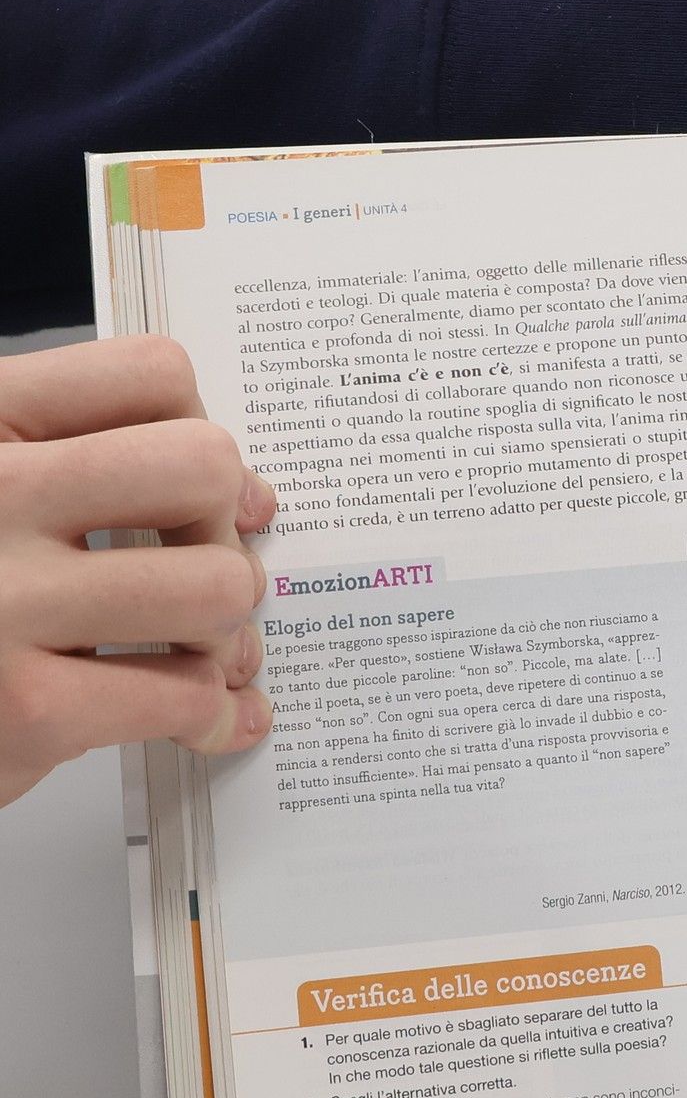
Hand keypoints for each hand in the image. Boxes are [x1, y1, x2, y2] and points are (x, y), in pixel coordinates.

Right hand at [0, 337, 275, 810]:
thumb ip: (93, 470)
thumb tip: (250, 497)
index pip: (154, 375)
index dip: (206, 439)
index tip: (213, 495)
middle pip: (201, 466)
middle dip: (225, 535)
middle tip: (201, 583)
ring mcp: (0, 598)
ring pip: (213, 584)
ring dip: (226, 630)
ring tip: (197, 654)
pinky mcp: (24, 706)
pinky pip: (186, 693)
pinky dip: (216, 714)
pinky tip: (205, 722)